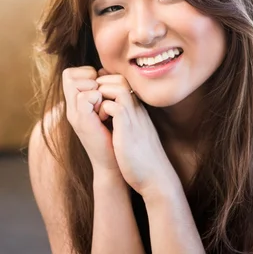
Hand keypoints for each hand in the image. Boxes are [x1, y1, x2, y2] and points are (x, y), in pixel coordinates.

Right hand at [62, 66, 119, 174]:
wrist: (114, 162)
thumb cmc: (115, 134)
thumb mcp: (108, 107)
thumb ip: (103, 89)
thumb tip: (103, 71)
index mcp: (77, 103)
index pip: (71, 72)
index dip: (87, 73)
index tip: (101, 87)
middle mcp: (71, 107)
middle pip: (68, 74)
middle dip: (88, 78)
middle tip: (101, 95)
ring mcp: (74, 114)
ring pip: (74, 82)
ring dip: (94, 88)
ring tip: (103, 105)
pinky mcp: (80, 121)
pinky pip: (84, 96)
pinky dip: (97, 98)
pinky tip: (104, 113)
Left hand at [96, 72, 178, 195]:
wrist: (155, 176)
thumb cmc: (142, 157)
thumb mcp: (135, 132)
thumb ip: (127, 119)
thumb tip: (113, 112)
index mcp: (137, 108)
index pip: (122, 80)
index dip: (107, 84)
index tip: (98, 99)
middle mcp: (137, 107)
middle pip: (120, 78)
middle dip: (102, 85)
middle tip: (94, 103)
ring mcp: (134, 116)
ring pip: (118, 86)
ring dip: (102, 94)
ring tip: (97, 110)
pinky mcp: (128, 128)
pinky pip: (115, 105)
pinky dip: (104, 108)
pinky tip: (100, 120)